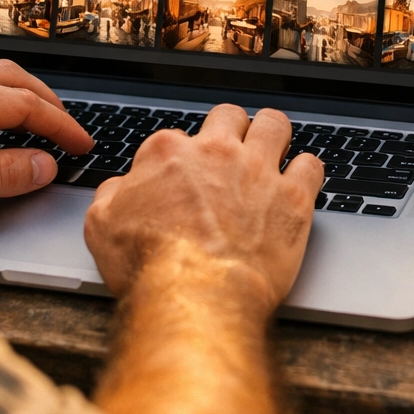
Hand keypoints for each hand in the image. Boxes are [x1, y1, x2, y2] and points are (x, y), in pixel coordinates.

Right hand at [86, 105, 320, 413]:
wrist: (195, 297)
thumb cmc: (149, 267)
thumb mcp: (101, 226)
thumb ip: (112, 195)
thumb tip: (120, 188)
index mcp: (170, 153)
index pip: (176, 138)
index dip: (179, 159)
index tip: (182, 178)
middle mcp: (216, 152)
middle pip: (230, 116)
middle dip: (230, 130)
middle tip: (231, 153)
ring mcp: (258, 171)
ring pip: (275, 124)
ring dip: (272, 135)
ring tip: (271, 151)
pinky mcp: (293, 198)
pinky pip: (312, 165)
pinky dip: (307, 171)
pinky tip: (300, 182)